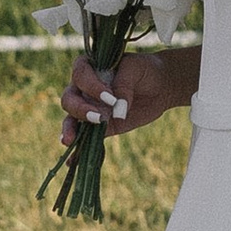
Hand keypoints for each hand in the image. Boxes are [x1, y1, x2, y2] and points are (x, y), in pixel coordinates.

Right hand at [59, 52, 179, 149]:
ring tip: (70, 140)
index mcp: (90, 68)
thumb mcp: (136, 69)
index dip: (90, 86)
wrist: (161, 86)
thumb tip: (116, 110)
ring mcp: (90, 108)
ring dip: (70, 129)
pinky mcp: (101, 126)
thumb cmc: (145, 70)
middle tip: (98, 118)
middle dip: (79, 110)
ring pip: (72, 119)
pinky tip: (73, 162)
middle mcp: (84, 88)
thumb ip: (123, 84)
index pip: (80, 74)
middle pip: (69, 98)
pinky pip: (86, 138)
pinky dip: (78, 150)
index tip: (109, 97)